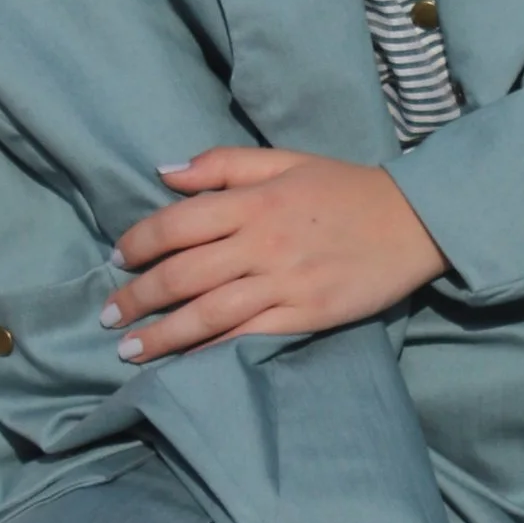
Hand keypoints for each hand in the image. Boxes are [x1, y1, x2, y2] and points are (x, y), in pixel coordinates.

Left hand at [105, 148, 446, 358]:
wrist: (414, 221)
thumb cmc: (346, 188)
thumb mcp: (285, 160)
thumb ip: (223, 165)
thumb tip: (166, 173)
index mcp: (255, 201)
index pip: (178, 223)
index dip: (139, 242)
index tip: (118, 258)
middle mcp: (263, 242)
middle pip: (183, 273)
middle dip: (138, 297)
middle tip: (109, 315)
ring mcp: (285, 282)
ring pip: (208, 312)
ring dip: (163, 334)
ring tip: (129, 350)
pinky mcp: (306, 314)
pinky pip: (249, 336)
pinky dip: (212, 350)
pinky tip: (185, 362)